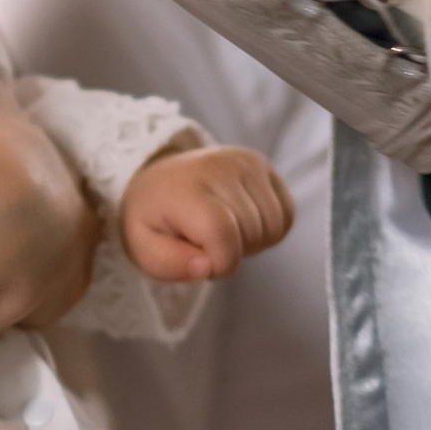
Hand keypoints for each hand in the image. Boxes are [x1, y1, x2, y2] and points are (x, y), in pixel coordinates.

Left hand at [120, 141, 294, 281]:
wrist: (160, 182)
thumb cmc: (155, 221)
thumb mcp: (144, 249)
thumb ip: (171, 265)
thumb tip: (207, 267)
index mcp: (185, 189)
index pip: (223, 237)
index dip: (220, 264)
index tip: (201, 262)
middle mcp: (219, 168)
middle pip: (252, 234)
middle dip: (233, 253)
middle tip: (207, 243)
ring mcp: (245, 162)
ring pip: (274, 226)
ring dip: (253, 242)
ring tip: (224, 232)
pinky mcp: (262, 164)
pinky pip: (286, 214)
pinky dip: (270, 230)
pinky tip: (243, 223)